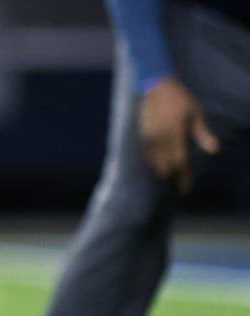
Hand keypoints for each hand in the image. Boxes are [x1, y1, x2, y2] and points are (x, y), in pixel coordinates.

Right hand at [138, 76, 219, 193]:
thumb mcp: (195, 113)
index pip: (179, 162)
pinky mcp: (141, 137)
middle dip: (172, 176)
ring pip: (154, 163)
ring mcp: (148, 139)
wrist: (154, 87)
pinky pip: (147, 155)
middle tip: (179, 181)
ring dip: (162, 170)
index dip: (183, 177)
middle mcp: (159, 140)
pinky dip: (154, 162)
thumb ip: (202, 134)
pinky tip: (159, 162)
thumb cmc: (179, 99)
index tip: (186, 189)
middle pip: (165, 166)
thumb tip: (214, 150)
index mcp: (174, 135)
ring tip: (170, 174)